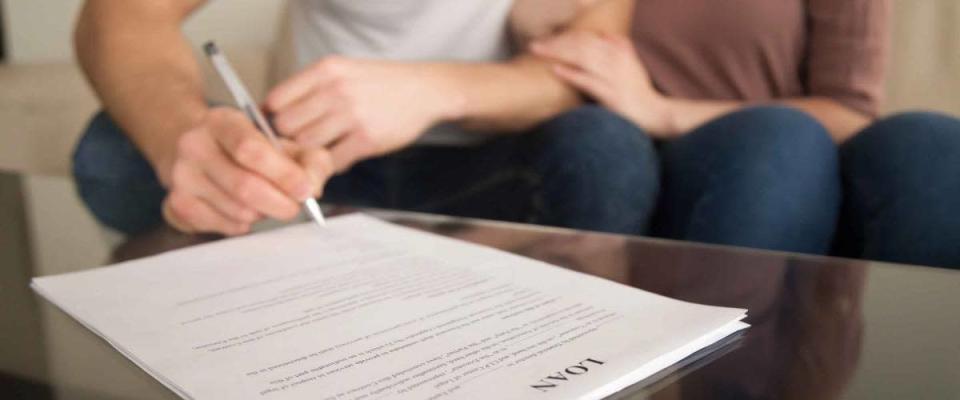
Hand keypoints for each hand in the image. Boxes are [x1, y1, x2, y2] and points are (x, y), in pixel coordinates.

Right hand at [161, 107, 333, 234]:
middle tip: (294, 206)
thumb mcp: (284, 143)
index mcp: (222, 121)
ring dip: (262, 213)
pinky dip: (243, 225)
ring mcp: (181, 176)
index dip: (283, 174)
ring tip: (266, 202)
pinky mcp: (178, 204)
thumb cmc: (251, 148)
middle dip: (279, 203)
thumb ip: (310, 160)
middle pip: (244, 186)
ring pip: (237, 211)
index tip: (305, 190)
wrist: (201, 150)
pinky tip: (244, 210)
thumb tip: (312, 188)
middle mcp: (194, 145)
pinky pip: (223, 226)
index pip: (250, 149)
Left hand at [265, 57, 462, 172]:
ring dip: (309, 156)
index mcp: (325, 70)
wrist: (424, 89)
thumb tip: (271, 114)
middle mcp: (336, 90)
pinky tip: (340, 156)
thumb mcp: (342, 71)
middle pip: (287, 127)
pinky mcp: (367, 139)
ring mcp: (352, 115)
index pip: (277, 101)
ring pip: (307, 147)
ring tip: (319, 154)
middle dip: (288, 141)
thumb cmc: (379, 83)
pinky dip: (331, 165)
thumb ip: (310, 88)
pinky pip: (333, 161)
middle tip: (297, 148)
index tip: (277, 131)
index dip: (272, 120)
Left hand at [532, 31, 674, 136]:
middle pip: (580, 45)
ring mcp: (614, 76)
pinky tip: (556, 70)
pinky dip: (571, 74)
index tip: (547, 40)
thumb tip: (608, 36)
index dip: (565, 37)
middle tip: (534, 45)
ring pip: (582, 58)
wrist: (656, 114)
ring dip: (557, 53)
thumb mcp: (633, 66)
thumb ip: (622, 48)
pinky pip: (588, 80)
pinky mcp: (611, 94)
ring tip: (539, 53)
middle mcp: (616, 60)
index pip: (587, 38)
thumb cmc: (640, 93)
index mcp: (619, 51)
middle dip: (555, 43)